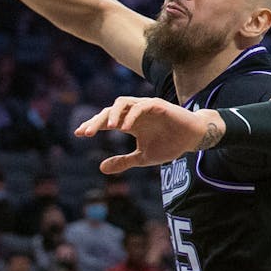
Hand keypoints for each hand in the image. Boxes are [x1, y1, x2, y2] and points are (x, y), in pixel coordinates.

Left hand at [75, 97, 223, 173]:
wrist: (192, 138)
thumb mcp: (142, 157)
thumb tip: (101, 168)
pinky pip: (142, 106)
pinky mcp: (158, 105)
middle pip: (110, 110)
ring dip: (112, 113)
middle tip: (85, 133)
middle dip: (96, 120)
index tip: (78, 133)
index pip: (107, 120)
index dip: (92, 125)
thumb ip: (123, 161)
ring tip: (106, 127)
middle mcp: (135, 113)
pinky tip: (124, 127)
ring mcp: (146, 107)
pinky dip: (131, 115)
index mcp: (130, 123)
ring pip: (123, 102)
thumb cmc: (169, 144)